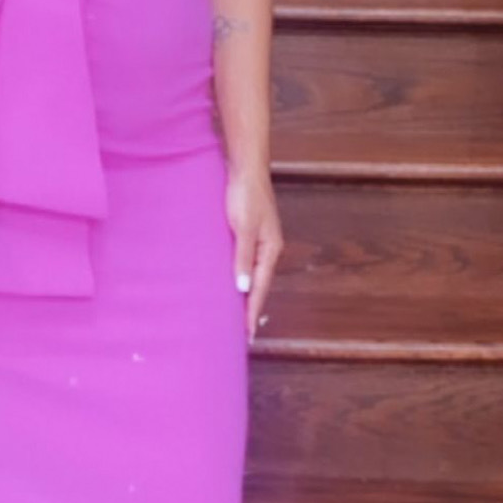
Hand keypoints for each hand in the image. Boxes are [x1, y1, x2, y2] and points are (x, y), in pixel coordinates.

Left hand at [225, 161, 282, 343]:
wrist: (245, 166)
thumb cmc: (244, 194)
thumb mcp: (242, 227)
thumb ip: (242, 258)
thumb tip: (243, 289)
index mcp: (270, 250)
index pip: (259, 289)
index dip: (252, 312)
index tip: (247, 335)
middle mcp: (268, 248)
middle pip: (258, 285)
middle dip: (250, 309)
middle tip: (241, 334)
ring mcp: (259, 240)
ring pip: (252, 274)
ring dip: (245, 294)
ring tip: (235, 315)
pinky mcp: (249, 232)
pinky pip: (246, 262)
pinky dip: (240, 276)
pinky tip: (232, 283)